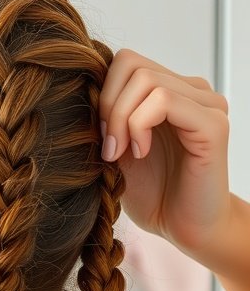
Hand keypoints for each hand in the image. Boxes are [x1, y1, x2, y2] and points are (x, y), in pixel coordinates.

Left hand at [99, 48, 231, 252]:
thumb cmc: (152, 194)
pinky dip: (140, 125)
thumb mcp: (117, 148)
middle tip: (109, 148)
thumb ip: (106, 115)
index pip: (126, 61)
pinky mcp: (213, 123)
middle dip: (108, 106)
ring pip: (146, 79)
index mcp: (171, 90)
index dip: (103, 93)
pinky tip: (141, 153)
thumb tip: (79, 85)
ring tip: (123, 153)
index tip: (100, 136)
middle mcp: (193, 90)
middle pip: (132, 64)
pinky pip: (164, 100)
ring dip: (121, 118)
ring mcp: (207, 103)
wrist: (184, 229)